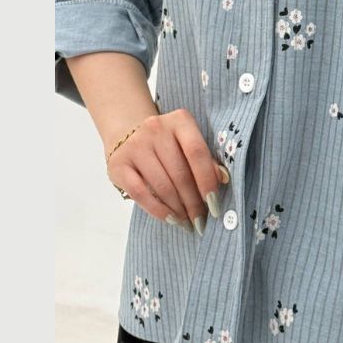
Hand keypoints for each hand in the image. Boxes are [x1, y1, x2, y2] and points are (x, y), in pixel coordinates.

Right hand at [106, 108, 229, 235]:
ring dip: (178, 209)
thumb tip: (223, 179)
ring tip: (188, 223)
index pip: (197, 153)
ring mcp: (135, 145)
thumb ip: (206, 159)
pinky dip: (158, 210)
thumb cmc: (168, 143)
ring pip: (162, 186)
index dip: (207, 181)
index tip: (215, 205)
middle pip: (180, 173)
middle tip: (201, 221)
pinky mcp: (118, 164)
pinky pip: (141, 194)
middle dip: (194, 202)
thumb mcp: (188, 143)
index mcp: (179, 120)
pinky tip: (170, 219)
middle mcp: (156, 129)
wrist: (127, 132)